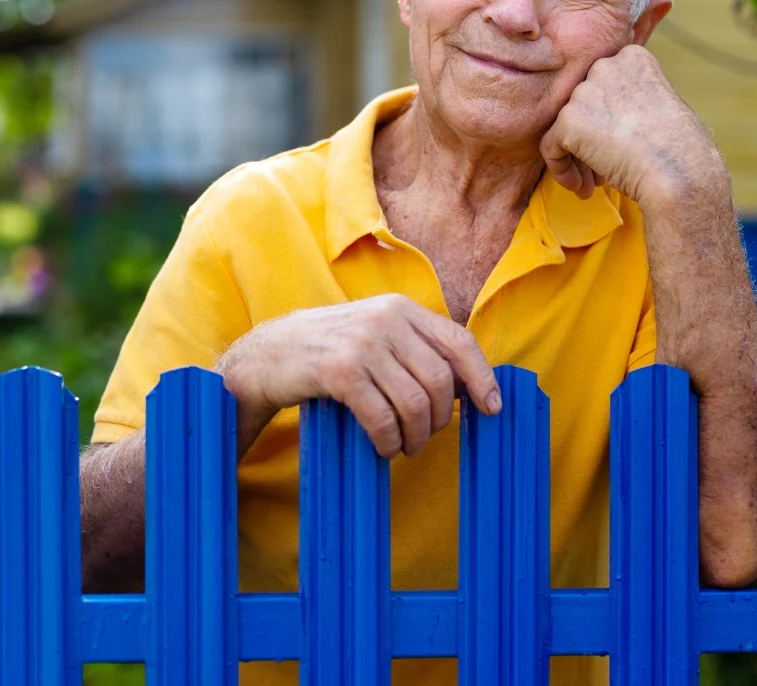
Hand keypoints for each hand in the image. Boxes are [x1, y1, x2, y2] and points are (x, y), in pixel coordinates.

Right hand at [216, 294, 500, 457]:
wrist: (264, 356)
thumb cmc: (326, 352)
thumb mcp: (373, 335)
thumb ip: (414, 348)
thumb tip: (465, 385)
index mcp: (399, 308)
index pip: (459, 341)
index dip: (481, 378)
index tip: (492, 408)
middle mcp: (384, 319)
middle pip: (439, 379)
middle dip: (440, 418)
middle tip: (425, 437)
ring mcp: (361, 343)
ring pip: (414, 401)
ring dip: (415, 436)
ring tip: (404, 447)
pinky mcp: (338, 371)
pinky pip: (382, 416)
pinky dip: (388, 440)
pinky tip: (382, 447)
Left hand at [539, 45, 722, 206]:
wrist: (679, 171)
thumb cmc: (682, 149)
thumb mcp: (664, 105)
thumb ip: (635, 99)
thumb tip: (612, 118)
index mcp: (632, 58)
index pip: (602, 86)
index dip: (606, 119)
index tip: (619, 145)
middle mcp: (605, 66)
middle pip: (581, 106)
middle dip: (589, 139)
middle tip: (602, 170)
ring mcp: (585, 92)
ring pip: (564, 128)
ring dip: (577, 158)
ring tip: (592, 184)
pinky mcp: (569, 120)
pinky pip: (550, 147)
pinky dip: (560, 169)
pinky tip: (580, 188)